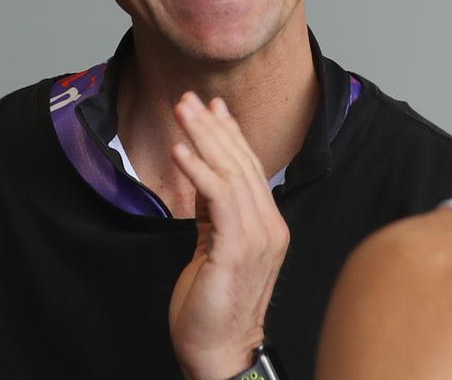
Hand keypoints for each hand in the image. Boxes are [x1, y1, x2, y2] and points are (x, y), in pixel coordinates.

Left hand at [168, 93, 289, 379]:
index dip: (231, 135)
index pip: (251, 169)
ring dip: (204, 139)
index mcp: (269, 227)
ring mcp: (258, 238)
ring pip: (232, 174)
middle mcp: (270, 228)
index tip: (212, 107)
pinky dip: (199, 171)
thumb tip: (202, 175)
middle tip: (190, 99)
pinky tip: (181, 151)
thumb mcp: (214, 248)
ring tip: (181, 113)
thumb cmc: (212, 307)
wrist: (220, 352)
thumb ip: (214, 213)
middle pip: (243, 164)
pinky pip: (219, 200)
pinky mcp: (237, 250)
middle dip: (214, 127)